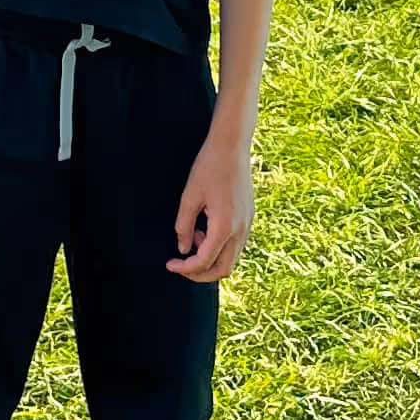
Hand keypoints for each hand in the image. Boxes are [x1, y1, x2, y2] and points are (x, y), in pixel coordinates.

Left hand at [168, 126, 254, 283]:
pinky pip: (236, 244)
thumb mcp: (189, 197)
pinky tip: (206, 229)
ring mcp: (247, 224)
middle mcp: (240, 230)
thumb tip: (183, 249)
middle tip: (182, 265)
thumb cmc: (209, 167)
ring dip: (211, 258)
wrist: (232, 146)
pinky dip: (220, 246)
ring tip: (195, 235)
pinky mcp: (249, 217)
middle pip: (223, 269)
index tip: (171, 264)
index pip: (204, 262)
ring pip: (231, 258)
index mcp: (224, 227)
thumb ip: (184, 227)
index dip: (185, 268)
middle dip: (200, 273)